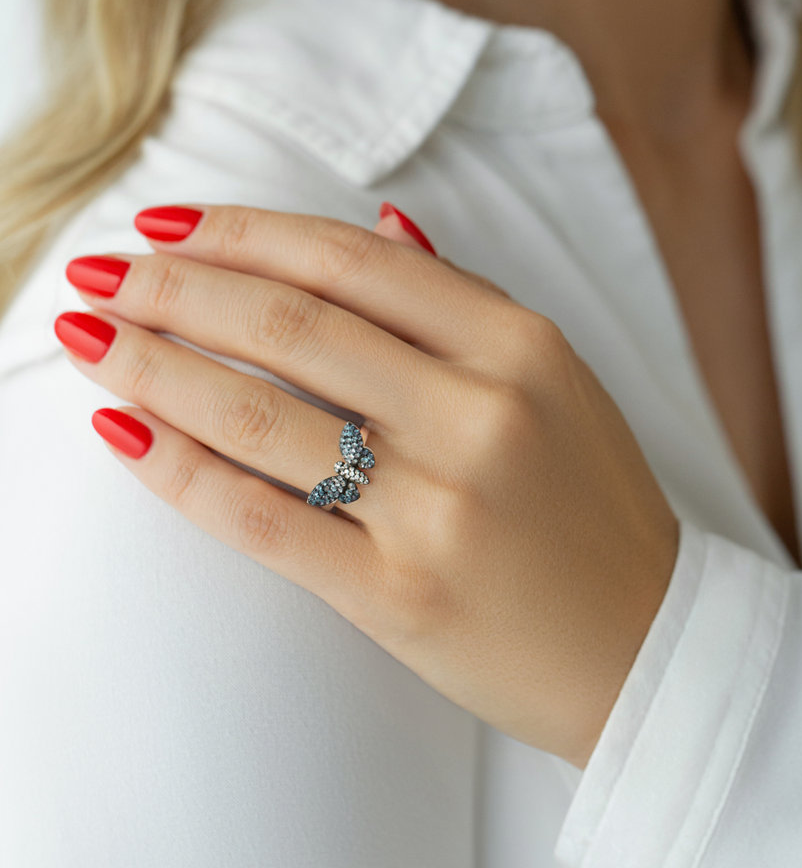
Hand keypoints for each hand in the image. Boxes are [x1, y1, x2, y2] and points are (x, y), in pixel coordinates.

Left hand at [55, 202, 679, 769]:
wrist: (647, 645)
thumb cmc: (597, 514)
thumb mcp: (560, 385)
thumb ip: (467, 304)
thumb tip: (382, 221)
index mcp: (522, 347)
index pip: (352, 260)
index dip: (242, 232)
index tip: (169, 225)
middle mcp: (480, 413)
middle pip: (290, 323)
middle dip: (173, 288)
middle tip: (103, 274)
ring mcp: (439, 506)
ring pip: (260, 413)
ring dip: (153, 366)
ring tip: (88, 339)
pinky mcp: (400, 594)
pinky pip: (262, 519)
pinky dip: (179, 472)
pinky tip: (124, 434)